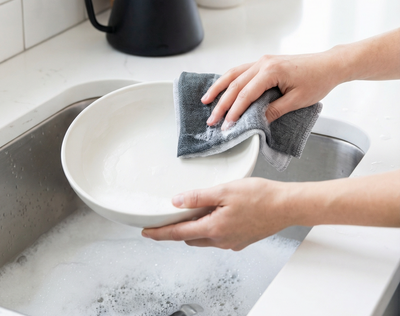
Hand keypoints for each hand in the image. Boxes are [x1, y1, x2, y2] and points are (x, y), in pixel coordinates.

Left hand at [142, 178, 290, 250]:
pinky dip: (210, 227)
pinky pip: (219, 237)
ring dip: (195, 228)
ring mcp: (232, 242)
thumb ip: (198, 197)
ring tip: (193, 210)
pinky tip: (216, 212)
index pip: (178, 233)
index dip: (160, 233)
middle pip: (190, 237)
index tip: (146, 232)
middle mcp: (221, 240)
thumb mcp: (224, 190)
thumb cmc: (260, 196)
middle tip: (168, 216)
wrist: (287, 206)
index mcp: (214, 229)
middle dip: (177, 229)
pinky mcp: (242, 240)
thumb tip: (176, 202)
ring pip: (205, 238)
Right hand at [203, 51, 341, 128]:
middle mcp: (263, 63)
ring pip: (234, 74)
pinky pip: (241, 71)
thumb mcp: (298, 100)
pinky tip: (222, 88)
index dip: (234, 111)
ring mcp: (262, 61)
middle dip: (221, 103)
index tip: (227, 125)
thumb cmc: (317, 80)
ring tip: (206, 100)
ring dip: (219, 88)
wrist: (328, 65)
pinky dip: (229, 80)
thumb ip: (275, 110)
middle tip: (212, 119)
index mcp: (271, 71)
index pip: (246, 94)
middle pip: (235, 84)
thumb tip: (257, 120)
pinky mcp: (264, 63)